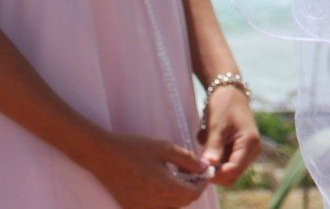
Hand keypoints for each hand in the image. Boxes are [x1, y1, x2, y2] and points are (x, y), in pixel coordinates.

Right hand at [81, 128, 211, 207]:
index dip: (202, 184)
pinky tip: (159, 186)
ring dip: (177, 198)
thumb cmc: (135, 149)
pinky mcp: (130, 208)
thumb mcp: (165, 148)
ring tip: (175, 179)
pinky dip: (162, 202)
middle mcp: (153, 204)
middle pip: (183, 203)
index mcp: (164, 189)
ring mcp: (140, 208)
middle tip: (190, 173)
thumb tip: (205, 168)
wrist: (102, 156)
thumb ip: (188, 159)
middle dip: (191, 189)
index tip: (203, 172)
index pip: (193, 195)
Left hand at [198, 85, 259, 186]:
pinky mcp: (241, 152)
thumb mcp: (216, 126)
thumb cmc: (224, 106)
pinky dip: (215, 160)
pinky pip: (226, 164)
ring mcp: (247, 152)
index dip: (215, 175)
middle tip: (197, 161)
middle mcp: (252, 151)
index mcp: (250, 144)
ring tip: (206, 147)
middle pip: (231, 175)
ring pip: (227, 172)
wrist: (230, 94)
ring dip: (214, 165)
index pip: (233, 171)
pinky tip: (211, 145)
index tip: (198, 169)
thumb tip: (207, 168)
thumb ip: (213, 148)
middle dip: (213, 172)